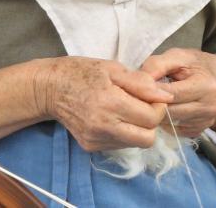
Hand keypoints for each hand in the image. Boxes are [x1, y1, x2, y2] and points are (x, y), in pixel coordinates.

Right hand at [36, 56, 173, 151]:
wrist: (49, 89)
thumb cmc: (82, 72)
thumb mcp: (113, 68)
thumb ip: (141, 83)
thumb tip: (166, 96)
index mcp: (110, 103)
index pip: (151, 118)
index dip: (158, 107)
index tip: (153, 96)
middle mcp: (103, 126)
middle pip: (147, 138)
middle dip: (151, 122)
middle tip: (143, 105)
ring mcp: (96, 139)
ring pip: (134, 144)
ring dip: (138, 128)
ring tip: (125, 109)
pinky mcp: (90, 146)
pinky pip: (119, 145)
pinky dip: (123, 132)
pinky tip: (112, 117)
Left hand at [141, 48, 215, 137]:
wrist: (214, 77)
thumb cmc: (192, 65)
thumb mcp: (176, 56)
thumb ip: (157, 65)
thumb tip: (139, 81)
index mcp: (207, 85)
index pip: (171, 94)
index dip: (151, 90)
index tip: (138, 86)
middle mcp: (211, 106)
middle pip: (170, 112)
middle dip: (153, 104)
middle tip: (141, 95)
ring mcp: (207, 121)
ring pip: (170, 123)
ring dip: (158, 113)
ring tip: (153, 100)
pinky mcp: (200, 131)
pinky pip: (174, 130)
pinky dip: (165, 122)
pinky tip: (164, 109)